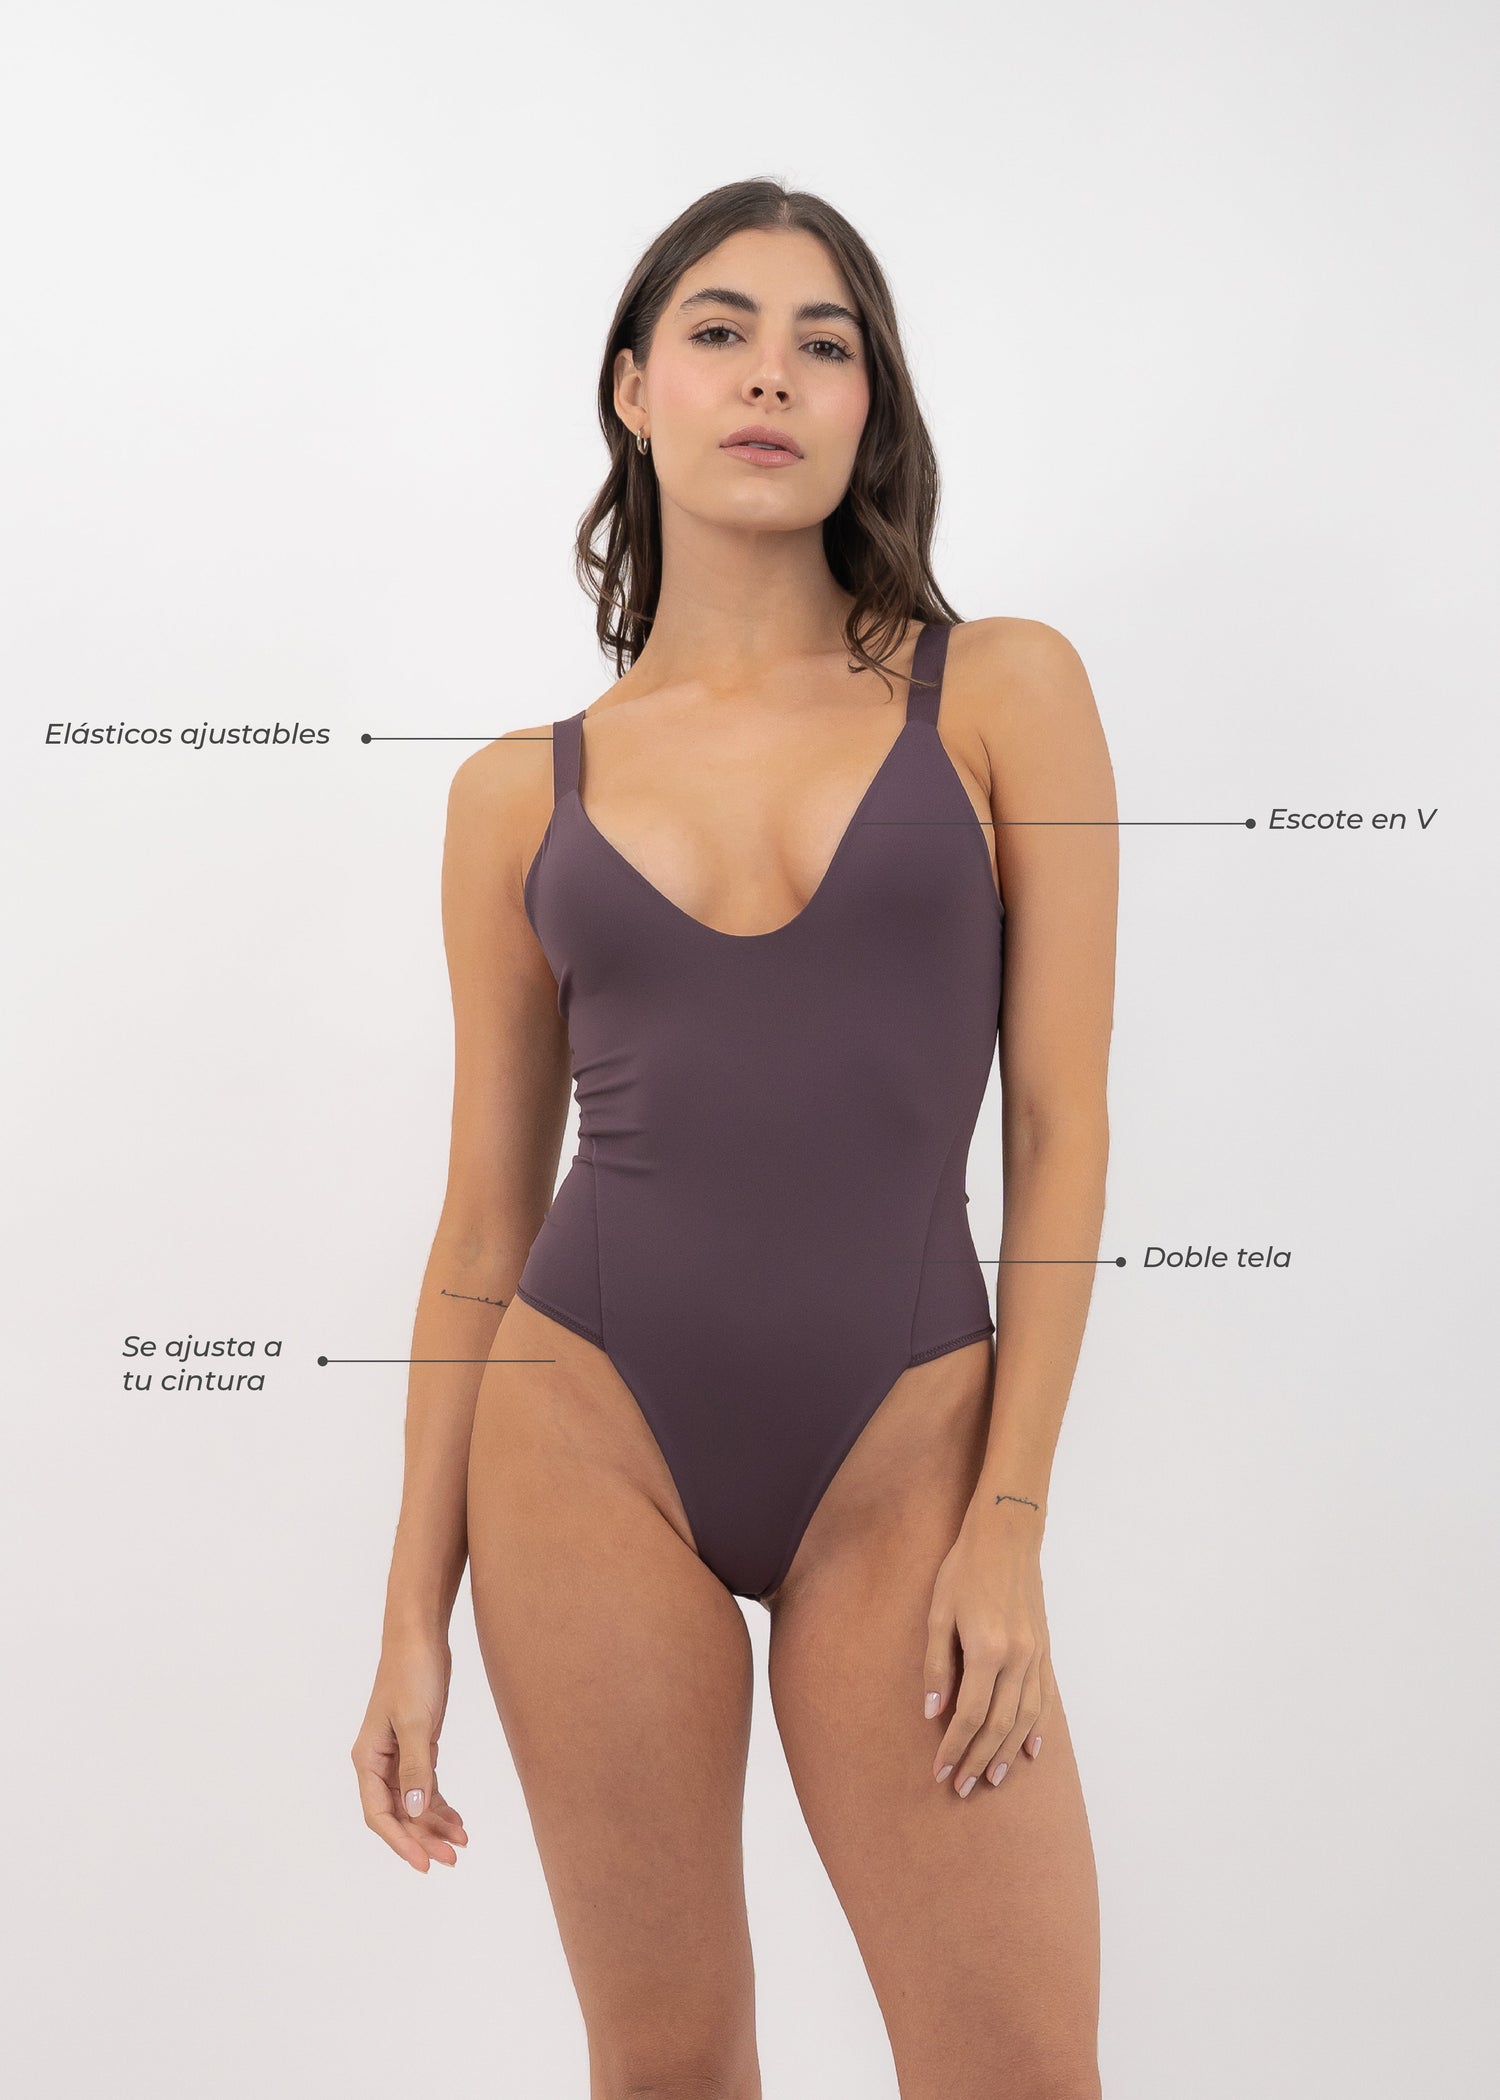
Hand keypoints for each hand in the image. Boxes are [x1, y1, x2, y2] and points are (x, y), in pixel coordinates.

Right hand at [351, 1631, 468, 1870]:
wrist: (421, 1637)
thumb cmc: (412, 1673)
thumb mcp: (416, 1722)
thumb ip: (416, 1768)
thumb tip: (415, 1812)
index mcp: (367, 1758)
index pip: (379, 1814)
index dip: (400, 1841)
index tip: (424, 1863)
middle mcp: (379, 1762)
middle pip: (398, 1814)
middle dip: (423, 1838)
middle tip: (452, 1858)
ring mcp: (398, 1756)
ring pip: (414, 1803)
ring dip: (435, 1824)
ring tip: (461, 1843)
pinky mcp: (417, 1746)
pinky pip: (426, 1786)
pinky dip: (440, 1804)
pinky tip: (457, 1820)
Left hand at [922, 1499, 1049, 1796]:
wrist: (1007, 1536)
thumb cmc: (964, 1571)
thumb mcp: (939, 1614)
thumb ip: (937, 1666)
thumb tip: (933, 1713)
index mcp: (988, 1650)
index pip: (970, 1716)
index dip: (953, 1748)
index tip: (939, 1772)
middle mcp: (1018, 1659)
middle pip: (999, 1725)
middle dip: (978, 1759)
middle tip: (961, 1788)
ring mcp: (1036, 1656)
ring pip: (1024, 1719)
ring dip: (1006, 1753)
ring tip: (991, 1778)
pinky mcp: (1044, 1650)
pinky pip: (1043, 1699)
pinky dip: (1036, 1728)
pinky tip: (1029, 1750)